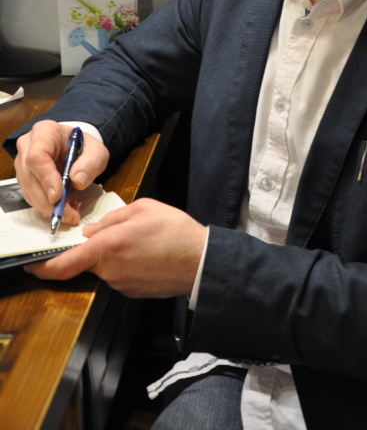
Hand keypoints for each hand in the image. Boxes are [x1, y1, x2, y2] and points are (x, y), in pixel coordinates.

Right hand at [15, 120, 109, 224]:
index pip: (37, 155)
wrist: (76, 148)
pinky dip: (46, 207)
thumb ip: (91, 163)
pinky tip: (64, 211)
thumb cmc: (84, 147)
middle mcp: (28, 145)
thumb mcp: (96, 151)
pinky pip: (31, 195)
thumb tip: (77, 181)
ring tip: (69, 215)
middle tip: (66, 214)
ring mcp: (23, 162)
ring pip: (28, 188)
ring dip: (46, 206)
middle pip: (29, 175)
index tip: (57, 196)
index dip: (46, 177)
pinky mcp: (25, 177)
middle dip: (46, 199)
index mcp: (45, 131)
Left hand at [25, 199, 207, 297]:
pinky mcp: (132, 291)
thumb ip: (112, 218)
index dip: (43, 267)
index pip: (64, 264)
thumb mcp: (142, 208)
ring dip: (114, 255)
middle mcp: (110, 270)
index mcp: (108, 247)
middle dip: (94, 248)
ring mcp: (121, 284)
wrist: (201, 261)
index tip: (32, 265)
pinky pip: (120, 275)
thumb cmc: (174, 231)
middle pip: (87, 262)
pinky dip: (126, 264)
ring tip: (141, 241)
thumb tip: (92, 229)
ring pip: (105, 267)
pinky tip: (147, 254)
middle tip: (117, 234)